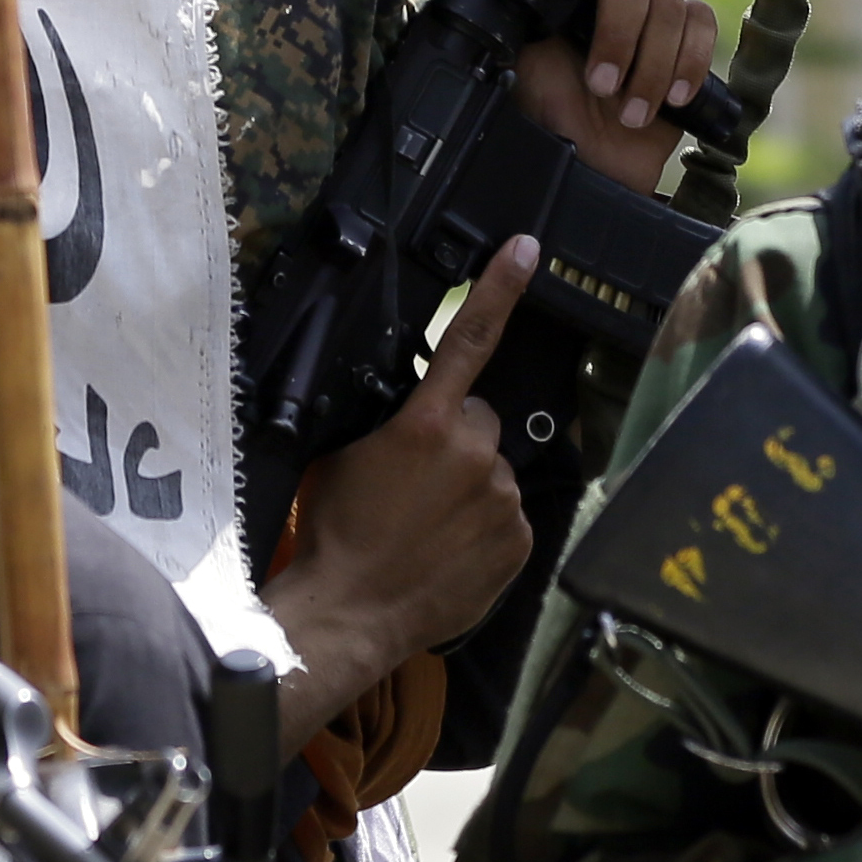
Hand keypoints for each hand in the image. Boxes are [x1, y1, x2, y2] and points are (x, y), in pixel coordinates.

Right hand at [264, 236, 540, 755]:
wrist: (351, 611)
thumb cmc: (335, 533)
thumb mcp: (343, 454)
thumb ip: (390, 419)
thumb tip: (410, 404)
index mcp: (427, 424)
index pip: (469, 339)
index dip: (500, 289)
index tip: (525, 250)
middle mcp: (475, 454)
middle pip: (480, 419)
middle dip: (458, 437)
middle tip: (417, 479)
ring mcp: (502, 499)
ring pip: (494, 468)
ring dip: (471, 484)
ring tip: (429, 523)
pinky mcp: (518, 540)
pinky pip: (507, 514)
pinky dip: (484, 524)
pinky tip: (449, 546)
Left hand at [512, 0, 718, 195]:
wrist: (589, 165)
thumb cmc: (547, 117)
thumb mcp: (517, 65)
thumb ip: (516, 25)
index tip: (585, 51)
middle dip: (622, 32)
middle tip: (602, 87)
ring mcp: (654, 21)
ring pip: (673, 6)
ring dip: (654, 67)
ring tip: (631, 115)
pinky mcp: (688, 50)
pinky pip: (703, 25)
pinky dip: (691, 62)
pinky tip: (673, 98)